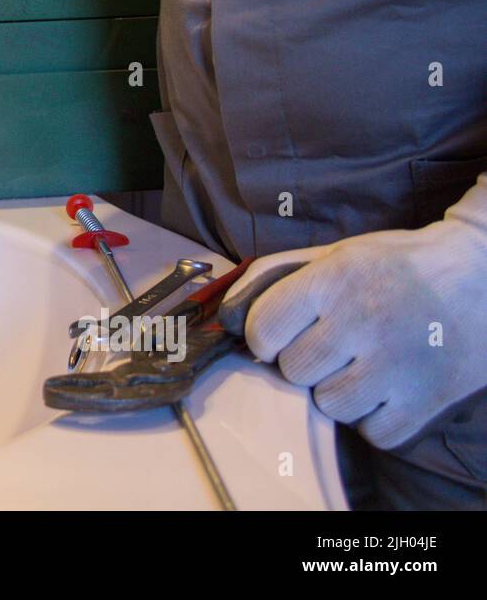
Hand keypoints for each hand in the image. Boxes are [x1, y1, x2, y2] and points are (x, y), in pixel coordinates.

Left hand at [223, 177, 486, 448]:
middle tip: (335, 344)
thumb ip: (274, 276)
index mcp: (334, 277)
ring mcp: (397, 362)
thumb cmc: (393, 264)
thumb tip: (224, 312)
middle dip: (306, 360)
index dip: (265, 337)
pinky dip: (375, 419)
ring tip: (364, 364)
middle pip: (294, 370)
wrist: (481, 273)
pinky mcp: (428, 398)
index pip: (263, 330)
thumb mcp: (334, 253)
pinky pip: (373, 433)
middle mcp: (363, 319)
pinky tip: (387, 388)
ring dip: (340, 391)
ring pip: (329, 405)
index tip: (281, 335)